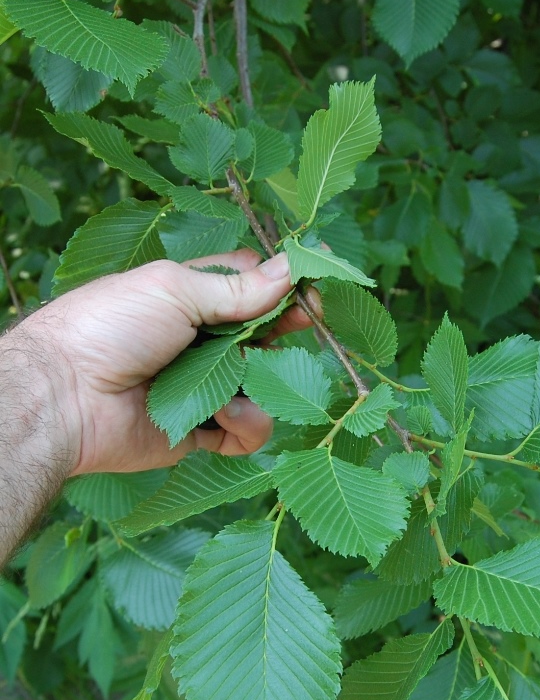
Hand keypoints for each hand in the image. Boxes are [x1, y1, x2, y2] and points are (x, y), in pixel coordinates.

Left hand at [27, 249, 312, 474]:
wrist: (64, 396)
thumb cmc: (112, 327)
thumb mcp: (175, 290)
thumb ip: (238, 288)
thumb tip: (293, 269)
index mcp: (191, 296)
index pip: (251, 283)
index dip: (284, 283)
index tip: (315, 285)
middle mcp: (200, 341)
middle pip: (264, 334)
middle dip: (285, 330)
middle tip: (305, 325)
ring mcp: (203, 387)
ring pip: (263, 385)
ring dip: (262, 381)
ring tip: (240, 382)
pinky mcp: (202, 430)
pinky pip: (247, 430)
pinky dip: (246, 423)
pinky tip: (224, 413)